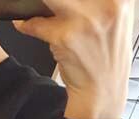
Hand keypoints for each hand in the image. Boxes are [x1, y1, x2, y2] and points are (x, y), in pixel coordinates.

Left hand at [12, 0, 132, 118]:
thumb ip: (97, 1)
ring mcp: (85, 20)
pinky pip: (36, 23)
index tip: (58, 2)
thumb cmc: (106, 56)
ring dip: (38, 4)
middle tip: (46, 4)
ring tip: (32, 9)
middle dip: (51, 0)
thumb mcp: (114, 19)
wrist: (102, 90)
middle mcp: (107, 4)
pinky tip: (24, 24)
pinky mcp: (65, 37)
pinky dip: (26, 23)